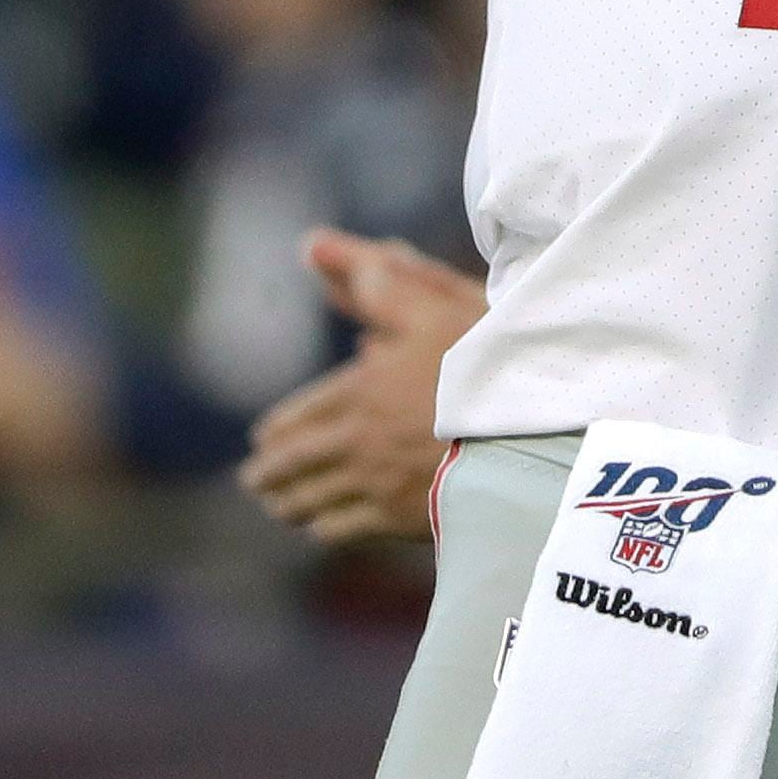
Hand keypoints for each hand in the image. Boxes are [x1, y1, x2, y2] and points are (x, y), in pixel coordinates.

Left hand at [239, 230, 485, 544]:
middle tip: (255, 481)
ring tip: (280, 508)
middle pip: (294, 466)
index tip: (262, 440)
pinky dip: (324, 529)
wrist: (522, 442)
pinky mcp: (397, 522)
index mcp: (358, 391)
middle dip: (270, 475)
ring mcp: (373, 487)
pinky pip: (342, 530)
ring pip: (311, 502)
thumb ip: (381, 285)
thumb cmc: (480, 369)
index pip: (299, 417)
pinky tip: (324, 529)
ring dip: (288, 504)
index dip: (276, 430)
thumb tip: (318, 248)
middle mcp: (354, 443)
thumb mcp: (433, 308)